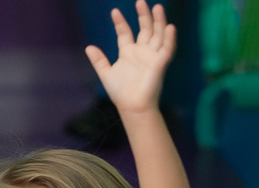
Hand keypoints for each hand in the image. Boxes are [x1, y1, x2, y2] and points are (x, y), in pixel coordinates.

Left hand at [85, 1, 175, 116]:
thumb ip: (99, 60)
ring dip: (159, 21)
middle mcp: (142, 52)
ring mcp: (152, 56)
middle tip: (140, 1)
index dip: (120, 22)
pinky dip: (169, 38)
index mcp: (128, 52)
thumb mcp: (106, 74)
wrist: (131, 107)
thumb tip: (88, 47)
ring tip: (157, 7)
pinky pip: (167, 49)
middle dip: (143, 15)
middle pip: (145, 29)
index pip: (125, 32)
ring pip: (158, 34)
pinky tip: (170, 27)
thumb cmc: (120, 93)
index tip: (114, 12)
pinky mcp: (160, 64)